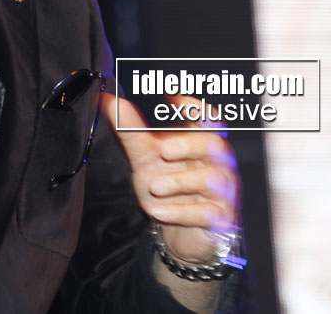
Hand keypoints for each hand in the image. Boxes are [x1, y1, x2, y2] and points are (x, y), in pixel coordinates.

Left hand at [100, 93, 240, 263]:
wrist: (177, 233)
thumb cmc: (167, 188)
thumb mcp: (145, 157)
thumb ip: (130, 130)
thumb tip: (108, 100)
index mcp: (199, 142)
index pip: (207, 118)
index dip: (197, 107)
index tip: (176, 98)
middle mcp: (216, 163)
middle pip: (214, 144)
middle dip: (188, 145)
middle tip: (163, 150)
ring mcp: (222, 191)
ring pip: (211, 179)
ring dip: (179, 181)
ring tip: (154, 186)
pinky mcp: (220, 218)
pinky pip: (206, 213)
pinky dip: (180, 212)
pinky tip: (159, 211)